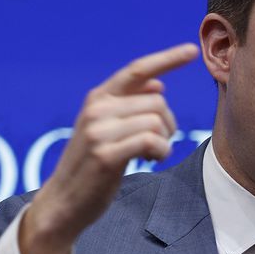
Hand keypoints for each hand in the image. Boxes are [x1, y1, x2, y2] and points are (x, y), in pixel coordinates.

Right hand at [18, 43, 198, 253]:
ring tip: (153, 154)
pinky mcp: (105, 154)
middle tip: (160, 143)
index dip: (167, 58)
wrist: (62, 202)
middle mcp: (97, 108)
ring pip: (156, 121)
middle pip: (157, 101)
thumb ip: (130, 105)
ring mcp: (98, 131)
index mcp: (98, 98)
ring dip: (164, 141)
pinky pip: (151, 141)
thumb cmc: (92, 165)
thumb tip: (158, 84)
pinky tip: (151, 160)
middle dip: (168, 123)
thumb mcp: (108, 129)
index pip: (137, 70)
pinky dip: (160, 152)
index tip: (191, 50)